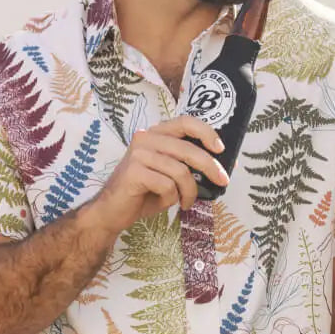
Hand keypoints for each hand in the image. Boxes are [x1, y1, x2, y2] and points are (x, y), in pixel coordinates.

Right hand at [85, 116, 228, 233]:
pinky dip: (173, 198)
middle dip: (210, 167)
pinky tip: (168, 203)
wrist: (112, 211)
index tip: (221, 149)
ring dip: (189, 191)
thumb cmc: (144, 192)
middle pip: (188, 149)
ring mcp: (138, 154)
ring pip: (180, 171)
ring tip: (187, 202)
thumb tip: (219, 166)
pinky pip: (167, 185)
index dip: (206, 132)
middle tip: (222, 181)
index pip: (185, 122)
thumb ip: (186, 163)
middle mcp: (145, 138)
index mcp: (155, 134)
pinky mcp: (134, 172)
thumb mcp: (169, 173)